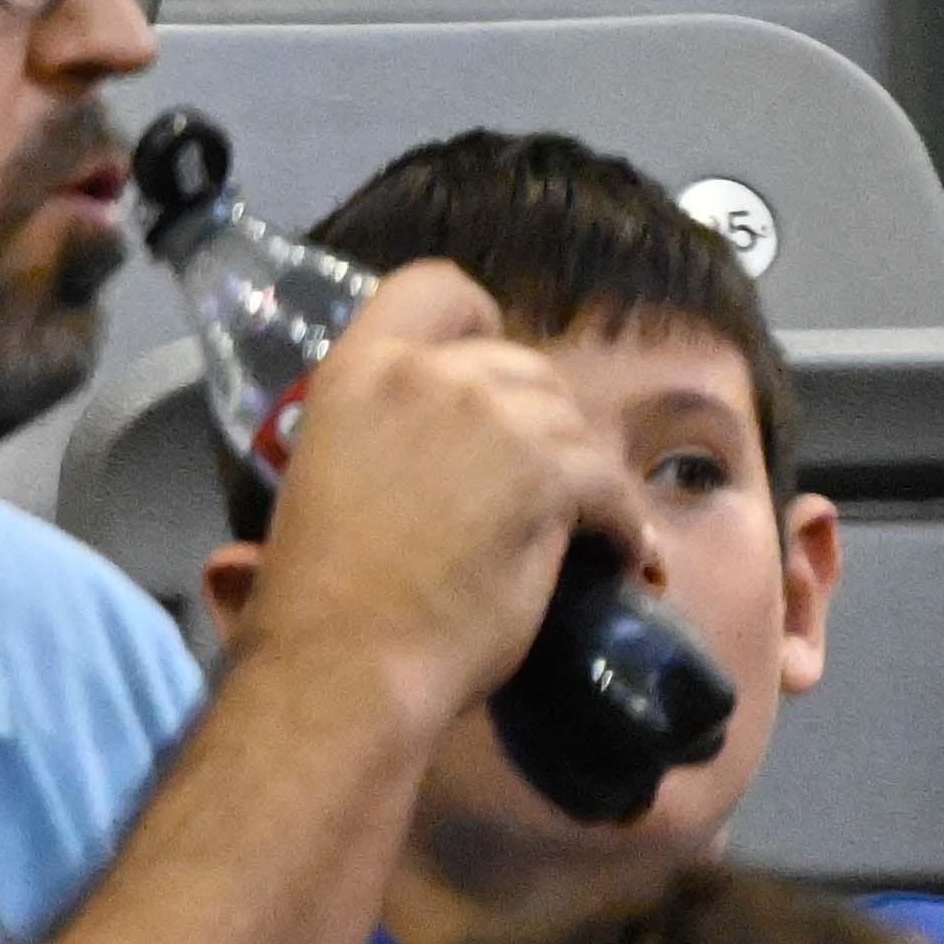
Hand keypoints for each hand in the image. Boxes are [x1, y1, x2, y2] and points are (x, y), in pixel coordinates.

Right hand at [224, 259, 627, 725]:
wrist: (346, 659)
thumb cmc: (323, 587)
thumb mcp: (332, 466)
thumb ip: (384, 425)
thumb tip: (441, 443)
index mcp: (358, 368)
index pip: (436, 285)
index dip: (477, 324)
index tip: (489, 382)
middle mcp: (425, 374)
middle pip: (522, 363)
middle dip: (541, 421)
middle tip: (539, 485)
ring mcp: (489, 418)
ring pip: (573, 424)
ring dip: (584, 476)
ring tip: (584, 529)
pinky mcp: (546, 474)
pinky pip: (610, 483)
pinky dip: (621, 524)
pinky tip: (617, 558)